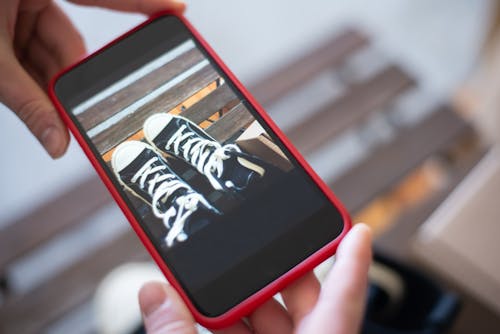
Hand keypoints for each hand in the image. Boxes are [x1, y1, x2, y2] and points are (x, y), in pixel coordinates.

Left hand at [0, 0, 184, 157]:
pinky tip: (32, 93)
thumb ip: (26, 102)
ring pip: (51, 49)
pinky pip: (36, 48)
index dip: (144, 2)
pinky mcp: (13, 16)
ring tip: (44, 107)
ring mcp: (23, 4)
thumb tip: (58, 142)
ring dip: (46, 82)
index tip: (177, 10)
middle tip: (79, 109)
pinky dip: (33, 75)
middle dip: (70, 79)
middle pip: (71, 38)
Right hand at [138, 223, 371, 333]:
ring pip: (277, 322)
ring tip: (219, 280)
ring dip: (248, 303)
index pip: (344, 298)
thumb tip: (155, 293)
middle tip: (254, 244)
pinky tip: (210, 319)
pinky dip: (238, 327)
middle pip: (303, 301)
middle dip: (275, 272)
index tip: (359, 228)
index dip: (354, 261)